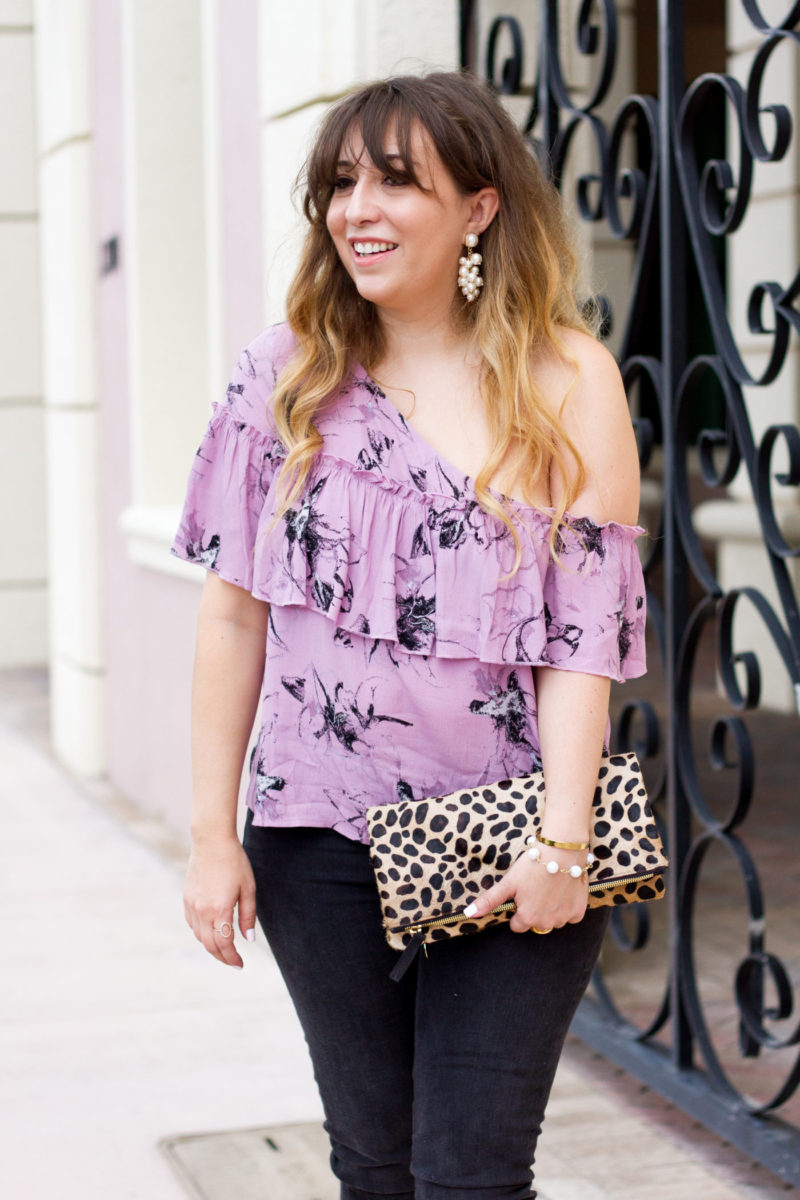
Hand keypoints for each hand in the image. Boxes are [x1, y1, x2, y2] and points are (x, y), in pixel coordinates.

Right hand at [183, 835, 256, 967]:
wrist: (211, 841)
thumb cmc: (234, 862)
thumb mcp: (248, 888)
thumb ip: (248, 916)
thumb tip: (248, 939)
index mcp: (219, 909)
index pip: (224, 944)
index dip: (232, 958)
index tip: (240, 964)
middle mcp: (202, 911)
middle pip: (210, 945)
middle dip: (222, 957)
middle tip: (234, 962)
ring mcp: (192, 905)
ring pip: (199, 937)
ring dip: (211, 947)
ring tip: (224, 950)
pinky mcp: (187, 898)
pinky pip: (192, 924)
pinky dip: (201, 933)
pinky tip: (211, 932)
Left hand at [464, 847, 588, 932]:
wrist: (562, 851)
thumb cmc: (532, 865)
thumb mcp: (507, 883)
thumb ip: (488, 901)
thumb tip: (468, 914)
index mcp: (528, 918)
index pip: (517, 925)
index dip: (517, 909)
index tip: (521, 895)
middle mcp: (547, 923)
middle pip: (536, 923)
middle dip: (534, 910)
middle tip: (535, 888)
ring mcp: (564, 918)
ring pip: (553, 920)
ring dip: (551, 909)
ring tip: (549, 886)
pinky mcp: (579, 911)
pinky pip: (570, 915)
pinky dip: (566, 906)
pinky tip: (563, 890)